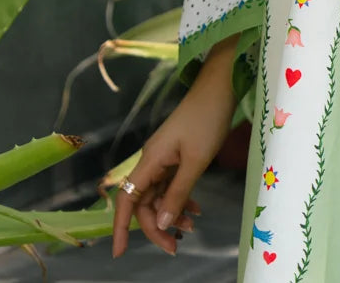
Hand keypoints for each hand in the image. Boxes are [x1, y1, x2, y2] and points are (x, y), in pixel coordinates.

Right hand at [111, 36, 238, 258]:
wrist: (220, 86)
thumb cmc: (208, 119)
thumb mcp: (196, 161)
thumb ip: (178, 193)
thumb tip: (161, 224)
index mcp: (150, 159)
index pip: (127, 199)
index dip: (120, 227)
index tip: (119, 253)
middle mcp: (152, 159)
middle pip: (144, 202)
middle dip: (157, 226)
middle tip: (177, 246)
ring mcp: (164, 156)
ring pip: (159, 194)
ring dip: (171, 213)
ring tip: (191, 227)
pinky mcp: (177, 153)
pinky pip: (171, 183)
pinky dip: (180, 198)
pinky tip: (195, 209)